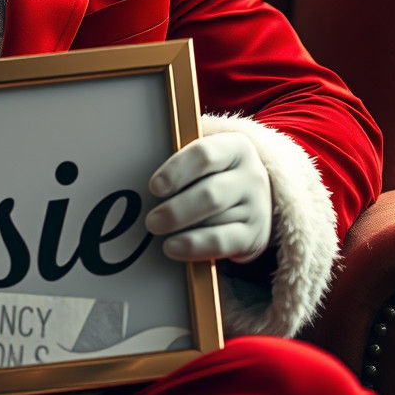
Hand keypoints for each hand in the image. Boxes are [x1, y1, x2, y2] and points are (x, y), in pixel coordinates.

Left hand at [145, 131, 271, 263]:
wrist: (252, 199)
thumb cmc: (213, 174)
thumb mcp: (202, 161)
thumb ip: (179, 162)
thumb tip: (138, 174)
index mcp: (235, 148)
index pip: (204, 155)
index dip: (176, 171)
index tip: (154, 187)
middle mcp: (251, 176)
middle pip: (210, 194)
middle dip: (175, 211)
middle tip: (151, 221)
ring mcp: (257, 206)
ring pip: (215, 221)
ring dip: (183, 228)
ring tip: (158, 230)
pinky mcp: (255, 235)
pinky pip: (221, 243)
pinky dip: (194, 246)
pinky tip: (172, 247)